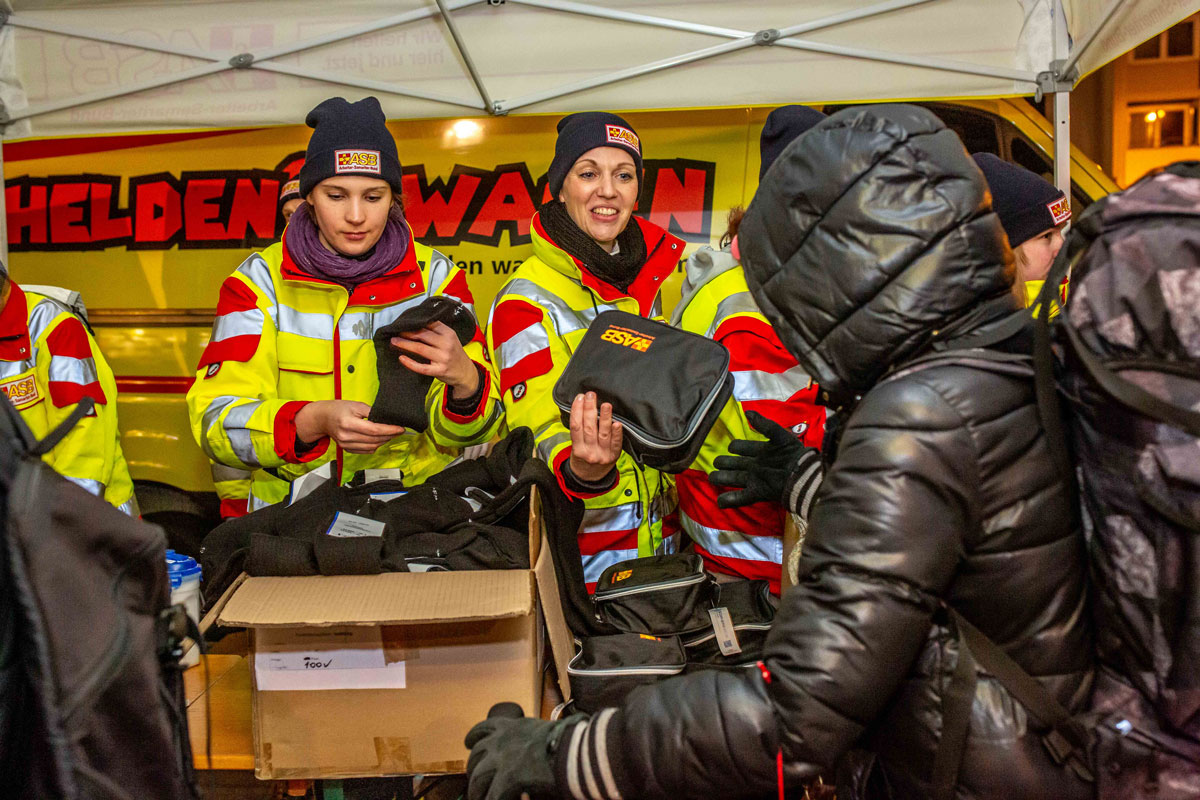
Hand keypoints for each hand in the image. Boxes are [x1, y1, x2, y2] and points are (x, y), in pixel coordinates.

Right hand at [294, 399, 405, 453]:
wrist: (323, 418)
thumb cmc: (339, 409)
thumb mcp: (356, 405)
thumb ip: (372, 412)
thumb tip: (387, 420)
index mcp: (348, 423)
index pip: (374, 430)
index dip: (390, 430)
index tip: (400, 428)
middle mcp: (346, 436)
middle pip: (374, 440)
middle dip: (390, 435)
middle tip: (399, 430)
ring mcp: (346, 445)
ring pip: (372, 447)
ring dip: (384, 441)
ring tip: (391, 434)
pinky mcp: (347, 449)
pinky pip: (366, 451)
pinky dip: (375, 446)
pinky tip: (380, 439)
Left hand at [391, 321, 480, 398]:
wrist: (465, 373)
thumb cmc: (454, 354)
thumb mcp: (450, 339)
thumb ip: (436, 332)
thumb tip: (414, 325)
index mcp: (449, 333)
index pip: (429, 324)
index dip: (415, 322)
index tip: (404, 322)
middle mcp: (447, 344)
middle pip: (422, 335)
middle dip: (406, 332)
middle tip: (394, 331)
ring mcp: (443, 358)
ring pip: (420, 348)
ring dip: (404, 344)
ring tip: (393, 341)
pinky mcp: (439, 371)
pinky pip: (421, 367)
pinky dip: (410, 363)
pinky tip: (401, 358)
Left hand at [465, 715, 581, 799]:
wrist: (574, 750)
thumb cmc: (567, 739)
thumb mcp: (545, 731)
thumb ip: (535, 737)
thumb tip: (542, 745)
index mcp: (511, 727)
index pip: (484, 728)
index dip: (474, 736)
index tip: (468, 743)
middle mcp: (501, 741)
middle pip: (476, 755)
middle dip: (472, 767)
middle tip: (474, 779)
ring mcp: (502, 761)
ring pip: (477, 778)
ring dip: (477, 790)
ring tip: (479, 797)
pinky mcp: (507, 780)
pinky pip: (492, 797)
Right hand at [568, 392, 621, 482]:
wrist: (590, 479)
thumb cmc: (582, 458)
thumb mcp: (575, 447)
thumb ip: (579, 431)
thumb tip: (582, 407)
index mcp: (578, 449)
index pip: (576, 427)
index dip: (577, 410)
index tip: (579, 398)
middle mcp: (590, 452)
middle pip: (589, 428)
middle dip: (589, 409)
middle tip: (591, 395)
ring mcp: (603, 455)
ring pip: (603, 434)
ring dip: (605, 417)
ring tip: (606, 404)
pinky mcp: (614, 456)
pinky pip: (616, 443)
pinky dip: (617, 433)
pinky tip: (617, 423)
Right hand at [710, 410, 823, 515]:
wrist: (803, 475)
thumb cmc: (793, 454)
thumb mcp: (779, 435)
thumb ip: (764, 424)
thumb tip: (747, 412)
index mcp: (760, 452)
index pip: (741, 447)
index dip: (735, 446)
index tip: (730, 447)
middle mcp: (755, 465)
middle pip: (734, 463)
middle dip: (723, 462)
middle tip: (716, 462)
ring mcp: (755, 480)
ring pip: (733, 478)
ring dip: (722, 478)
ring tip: (712, 477)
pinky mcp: (757, 492)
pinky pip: (740, 497)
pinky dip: (729, 500)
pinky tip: (719, 502)